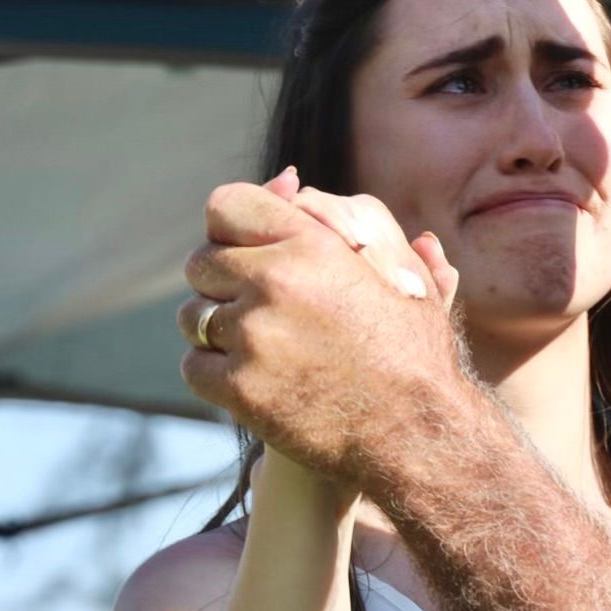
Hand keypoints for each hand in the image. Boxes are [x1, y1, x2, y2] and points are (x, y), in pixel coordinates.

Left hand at [178, 183, 463, 484]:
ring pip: (192, 316)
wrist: (418, 431)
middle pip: (201, 263)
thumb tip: (290, 179)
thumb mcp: (395, 274)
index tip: (242, 249)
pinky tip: (253, 380)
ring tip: (256, 347)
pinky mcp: (238, 386)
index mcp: (312, 244)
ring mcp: (252, 335)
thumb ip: (340, 221)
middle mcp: (275, 280)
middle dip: (222, 282)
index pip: (225, 205)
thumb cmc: (416, 352)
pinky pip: (194, 365)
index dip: (230, 228)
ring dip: (215, 329)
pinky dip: (216, 373)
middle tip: (254, 307)